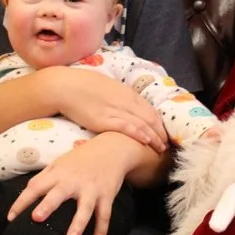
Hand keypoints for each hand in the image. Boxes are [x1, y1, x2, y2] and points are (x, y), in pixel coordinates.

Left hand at [7, 133, 137, 234]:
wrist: (113, 148)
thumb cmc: (82, 158)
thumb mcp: (61, 162)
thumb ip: (44, 176)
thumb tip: (26, 191)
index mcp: (59, 172)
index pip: (36, 186)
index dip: (22, 201)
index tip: (10, 218)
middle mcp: (74, 181)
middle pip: (59, 194)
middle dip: (48, 205)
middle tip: (36, 218)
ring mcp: (92, 189)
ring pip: (85, 208)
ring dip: (78, 224)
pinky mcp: (107, 195)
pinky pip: (104, 216)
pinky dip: (101, 233)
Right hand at [46, 66, 167, 151]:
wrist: (66, 86)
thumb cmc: (83, 86)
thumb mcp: (108, 87)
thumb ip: (119, 96)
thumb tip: (126, 104)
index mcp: (127, 93)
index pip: (150, 109)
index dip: (160, 122)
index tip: (165, 132)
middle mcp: (125, 101)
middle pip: (150, 118)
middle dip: (161, 132)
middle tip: (168, 144)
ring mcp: (116, 110)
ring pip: (143, 124)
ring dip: (155, 137)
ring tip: (161, 148)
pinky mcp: (106, 120)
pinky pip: (127, 127)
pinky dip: (139, 134)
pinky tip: (147, 141)